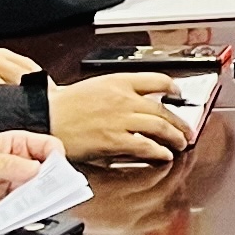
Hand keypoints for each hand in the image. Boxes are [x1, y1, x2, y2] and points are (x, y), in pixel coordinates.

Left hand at [0, 127, 58, 207]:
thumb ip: (8, 164)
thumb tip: (35, 168)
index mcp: (22, 144)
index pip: (50, 146)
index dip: (57, 156)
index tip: (57, 170)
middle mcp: (28, 164)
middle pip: (52, 170)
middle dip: (53, 179)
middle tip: (48, 189)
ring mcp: (25, 184)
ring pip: (45, 190)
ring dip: (43, 196)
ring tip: (35, 201)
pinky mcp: (20, 203)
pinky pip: (33, 206)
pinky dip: (34, 210)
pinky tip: (27, 211)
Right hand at [49, 68, 185, 164]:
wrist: (48, 116)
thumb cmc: (66, 105)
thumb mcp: (97, 87)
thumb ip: (120, 91)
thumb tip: (141, 100)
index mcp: (119, 81)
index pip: (157, 79)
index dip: (173, 87)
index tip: (178, 94)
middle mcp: (123, 98)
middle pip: (163, 108)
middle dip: (180, 122)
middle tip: (186, 130)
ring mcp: (120, 119)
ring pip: (160, 126)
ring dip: (175, 137)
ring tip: (180, 144)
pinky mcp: (114, 140)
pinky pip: (145, 146)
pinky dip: (159, 152)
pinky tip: (164, 155)